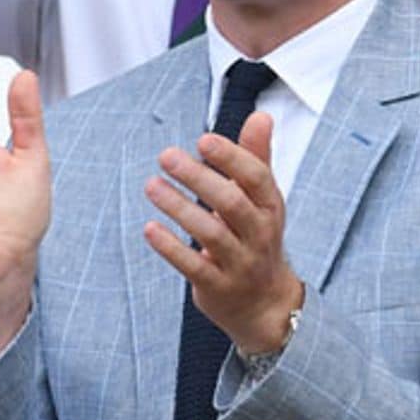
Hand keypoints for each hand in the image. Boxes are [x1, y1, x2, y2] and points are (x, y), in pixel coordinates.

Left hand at [142, 112, 301, 351]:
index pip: (256, 178)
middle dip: (198, 178)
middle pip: (231, 202)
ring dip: (178, 208)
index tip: (203, 141)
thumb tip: (260, 115)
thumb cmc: (257, 238)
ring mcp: (240, 262)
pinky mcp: (217, 286)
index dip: (231, 158)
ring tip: (151, 186)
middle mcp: (259, 234)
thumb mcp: (263, 200)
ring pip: (210, 233)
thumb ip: (256, 158)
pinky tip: (149, 228)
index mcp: (270, 207)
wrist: (265, 304)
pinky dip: (170, 247)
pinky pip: (193, 266)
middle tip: (166, 156)